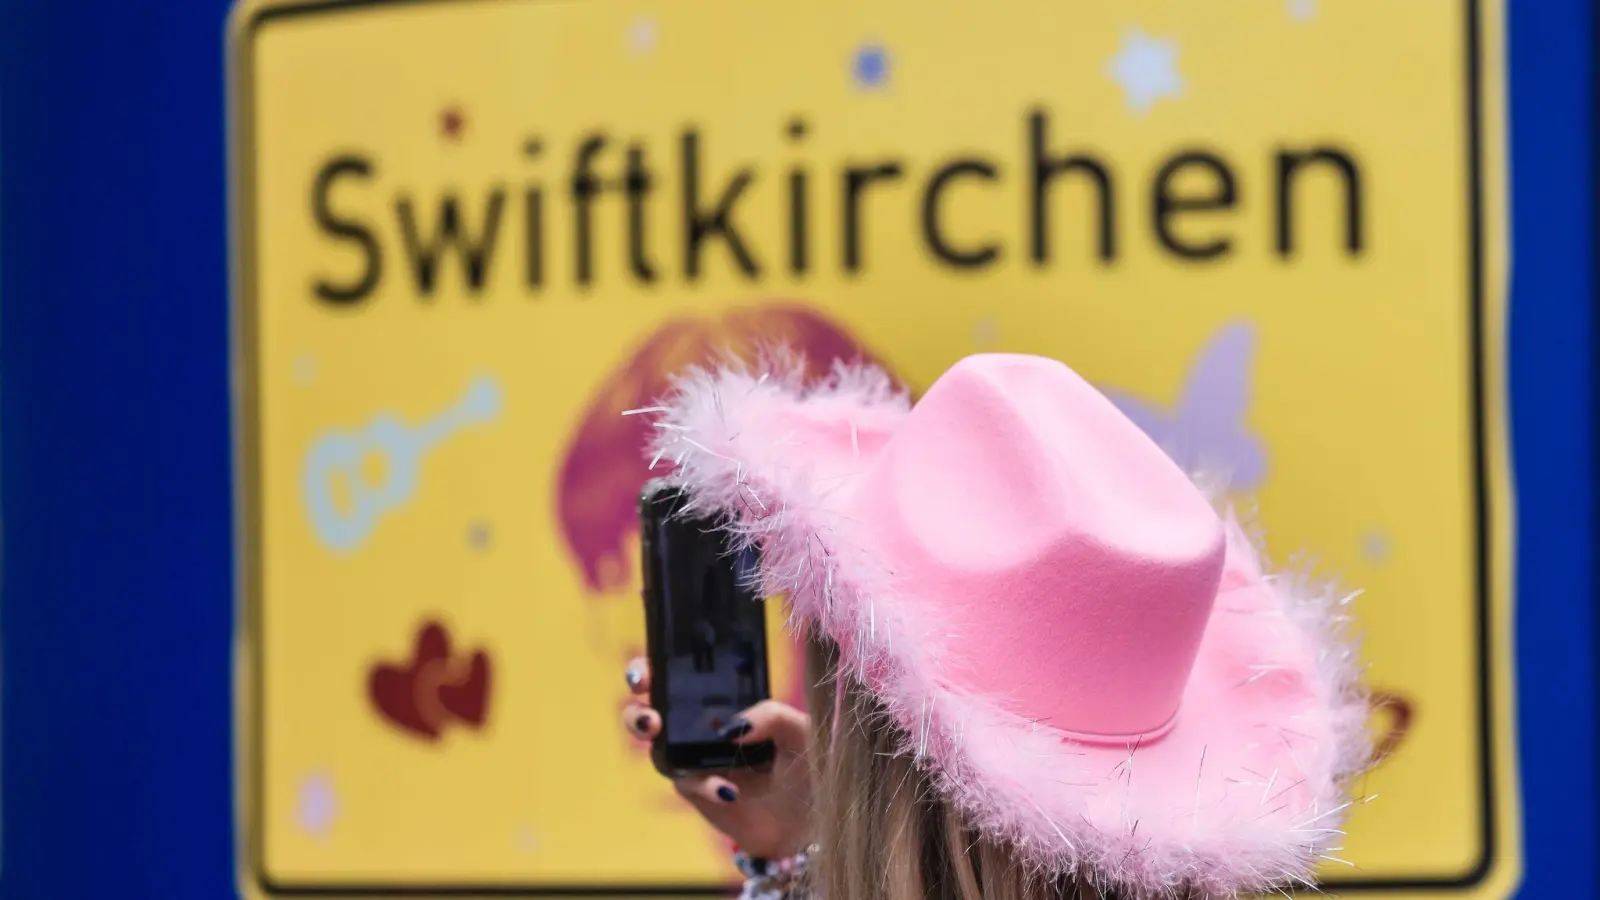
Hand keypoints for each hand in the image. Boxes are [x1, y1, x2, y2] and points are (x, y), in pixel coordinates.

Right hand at [622, 658, 812, 858]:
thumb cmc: (805, 763)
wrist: (809, 817)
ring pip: (655, 744)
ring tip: (659, 735)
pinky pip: (687, 781)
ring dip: (652, 739)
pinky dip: (704, 784)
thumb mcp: (800, 730)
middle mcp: (700, 723)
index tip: (648, 674)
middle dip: (637, 708)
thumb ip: (773, 715)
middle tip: (649, 716)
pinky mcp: (696, 789)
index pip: (680, 671)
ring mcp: (693, 757)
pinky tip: (728, 790)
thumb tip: (734, 726)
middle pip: (649, 706)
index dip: (655, 667)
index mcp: (723, 697)